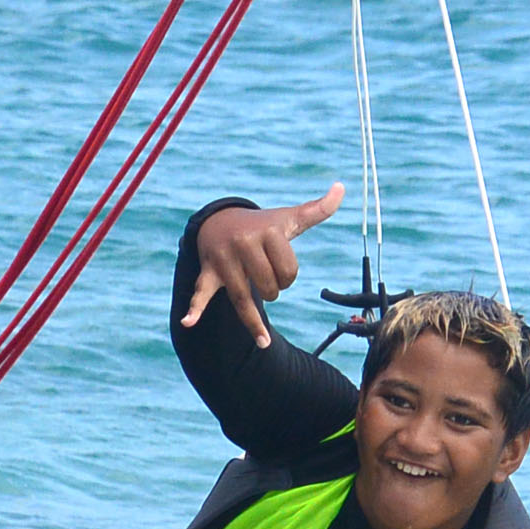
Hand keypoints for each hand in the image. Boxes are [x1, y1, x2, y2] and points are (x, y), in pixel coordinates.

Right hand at [181, 183, 342, 347]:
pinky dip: (194, 308)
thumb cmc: (262, 225)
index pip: (288, 271)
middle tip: (266, 283)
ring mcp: (224, 259)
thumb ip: (317, 210)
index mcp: (267, 232)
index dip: (289, 277)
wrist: (220, 221)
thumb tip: (341, 187)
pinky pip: (201, 292)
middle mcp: (244, 243)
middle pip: (268, 286)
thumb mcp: (288, 218)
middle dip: (272, 291)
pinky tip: (188, 322)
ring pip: (243, 298)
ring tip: (264, 341)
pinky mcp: (208, 272)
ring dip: (254, 320)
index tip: (281, 270)